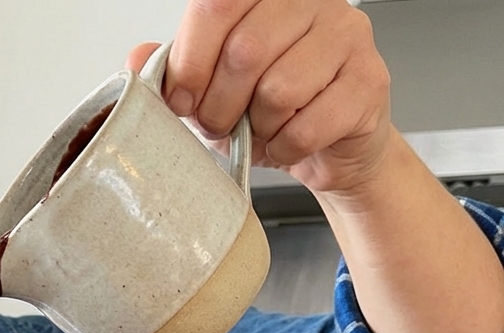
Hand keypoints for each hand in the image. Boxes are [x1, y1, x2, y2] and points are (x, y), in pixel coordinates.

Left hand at [127, 0, 390, 196]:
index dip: (190, 60)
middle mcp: (313, 2)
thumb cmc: (267, 113)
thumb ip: (176, 70)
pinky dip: (284, 148)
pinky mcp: (368, 82)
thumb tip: (134, 62)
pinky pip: (307, 126)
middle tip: (220, 125)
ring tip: (258, 131)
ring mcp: (348, 37)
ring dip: (256, 128)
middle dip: (219, 105)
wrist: (327, 148)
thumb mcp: (211, 89)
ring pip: (279, 89)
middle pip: (245, 51)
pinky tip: (285, 143)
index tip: (180, 99)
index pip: (217, 4)